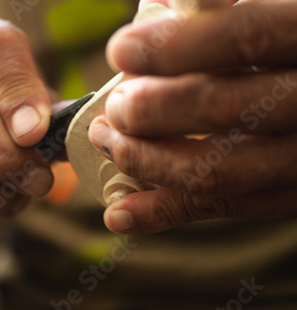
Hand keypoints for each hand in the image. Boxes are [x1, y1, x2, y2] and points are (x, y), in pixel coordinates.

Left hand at [89, 0, 296, 233]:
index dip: (174, 46)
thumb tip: (149, 17)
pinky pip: (220, 207)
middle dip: (148, 108)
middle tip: (115, 105)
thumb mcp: (270, 7)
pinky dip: (162, 212)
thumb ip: (214, 10)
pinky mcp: (286, 195)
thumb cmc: (283, 39)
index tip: (119, 51)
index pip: (246, 36)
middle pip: (221, 107)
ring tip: (105, 140)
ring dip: (144, 160)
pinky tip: (118, 214)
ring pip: (214, 172)